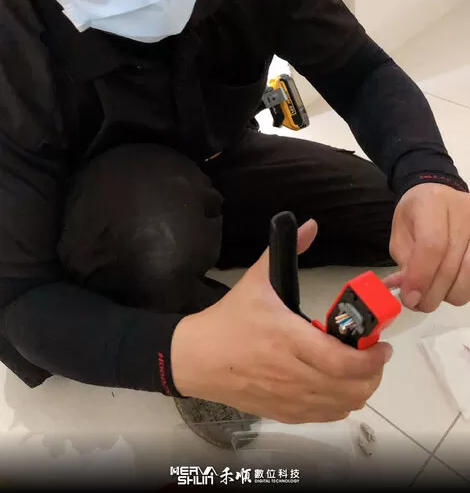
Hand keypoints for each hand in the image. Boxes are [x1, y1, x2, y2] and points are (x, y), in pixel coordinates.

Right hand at [171, 220, 391, 423]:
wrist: (197, 357)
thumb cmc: (230, 318)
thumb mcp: (256, 279)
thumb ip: (287, 250)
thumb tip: (311, 225)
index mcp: (287, 338)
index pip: (340, 360)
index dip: (370, 358)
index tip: (382, 345)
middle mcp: (290, 373)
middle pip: (348, 388)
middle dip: (372, 374)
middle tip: (376, 357)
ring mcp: (287, 397)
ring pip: (339, 406)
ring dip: (359, 391)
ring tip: (362, 372)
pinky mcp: (281, 412)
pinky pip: (323, 417)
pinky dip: (339, 405)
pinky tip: (339, 388)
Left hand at [387, 183, 469, 311]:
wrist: (440, 195)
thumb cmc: (416, 215)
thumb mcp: (401, 232)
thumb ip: (405, 262)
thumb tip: (410, 294)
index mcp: (433, 203)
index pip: (432, 245)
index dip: (421, 277)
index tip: (409, 297)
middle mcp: (464, 212)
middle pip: (452, 265)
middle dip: (432, 293)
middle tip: (418, 304)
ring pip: (469, 275)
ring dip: (448, 294)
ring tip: (433, 293)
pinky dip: (463, 288)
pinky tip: (449, 285)